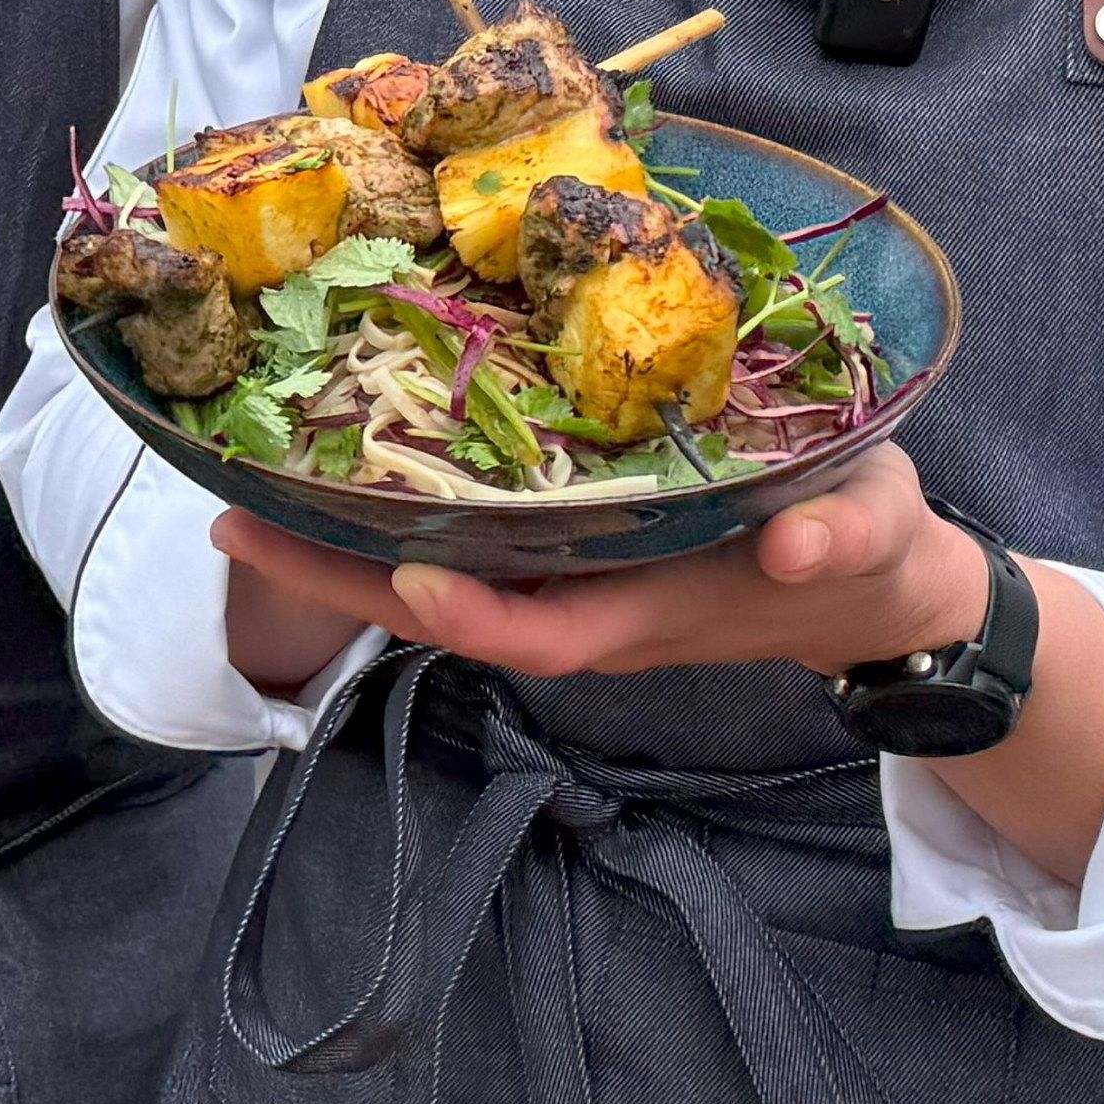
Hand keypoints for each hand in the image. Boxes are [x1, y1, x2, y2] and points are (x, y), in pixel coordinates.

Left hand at [212, 447, 980, 685]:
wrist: (868, 584)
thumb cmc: (866, 548)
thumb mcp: (872, 530)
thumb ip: (842, 536)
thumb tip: (800, 547)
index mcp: (652, 607)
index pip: (542, 632)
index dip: (475, 615)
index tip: (410, 577)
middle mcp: (589, 604)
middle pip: (447, 614)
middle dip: (342, 585)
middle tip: (232, 524)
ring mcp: (569, 583)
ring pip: (436, 582)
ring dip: (340, 552)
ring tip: (240, 497)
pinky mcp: (564, 551)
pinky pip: (459, 545)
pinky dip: (389, 518)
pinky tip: (325, 471)